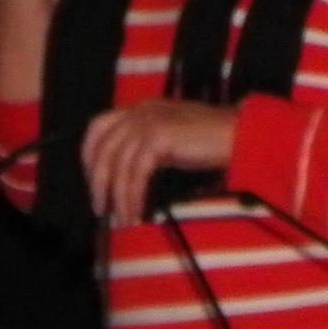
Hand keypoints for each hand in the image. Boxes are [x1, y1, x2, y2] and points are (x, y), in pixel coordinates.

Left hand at [82, 100, 238, 225]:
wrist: (239, 135)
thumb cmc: (210, 141)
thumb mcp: (170, 138)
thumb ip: (146, 147)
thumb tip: (124, 176)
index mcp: (140, 109)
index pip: (98, 126)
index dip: (88, 155)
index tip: (92, 182)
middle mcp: (140, 112)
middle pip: (103, 148)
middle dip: (97, 182)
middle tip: (101, 208)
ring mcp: (148, 123)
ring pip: (118, 165)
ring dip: (117, 197)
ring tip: (122, 219)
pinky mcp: (158, 139)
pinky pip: (135, 174)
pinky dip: (132, 197)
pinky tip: (137, 213)